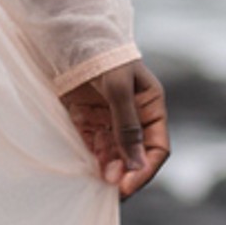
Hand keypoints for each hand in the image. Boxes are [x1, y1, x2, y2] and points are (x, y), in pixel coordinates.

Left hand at [59, 59, 169, 200]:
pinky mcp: (86, 119)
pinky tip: (87, 164)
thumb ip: (127, 127)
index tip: (128, 186)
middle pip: (134, 155)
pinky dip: (91, 157)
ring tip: (97, 177)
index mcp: (150, 107)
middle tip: (110, 186)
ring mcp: (109, 119)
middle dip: (124, 172)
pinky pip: (92, 145)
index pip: (157, 147)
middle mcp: (132, 116)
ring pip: (113, 154)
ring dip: (107, 167)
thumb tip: (137, 165)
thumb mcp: (119, 89)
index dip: (145, 169)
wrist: (69, 37)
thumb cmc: (103, 57)